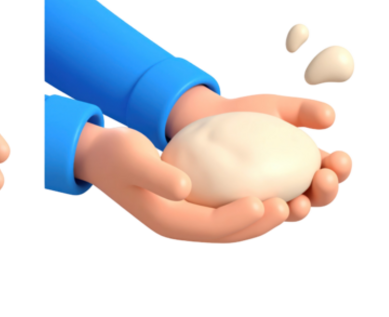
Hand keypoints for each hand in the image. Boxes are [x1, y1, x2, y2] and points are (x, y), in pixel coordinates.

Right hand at [75, 123, 280, 243]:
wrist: (99, 158)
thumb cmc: (115, 154)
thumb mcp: (133, 157)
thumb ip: (158, 174)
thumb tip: (185, 188)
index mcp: (164, 221)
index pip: (209, 226)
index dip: (239, 218)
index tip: (264, 201)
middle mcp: (177, 226)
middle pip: (225, 233)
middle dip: (259, 224)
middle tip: (289, 206)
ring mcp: (183, 219)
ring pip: (229, 227)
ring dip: (259, 220)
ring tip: (289, 204)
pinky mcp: (189, 208)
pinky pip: (224, 213)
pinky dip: (247, 207)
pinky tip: (268, 190)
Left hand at [167, 86, 354, 224]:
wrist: (205, 120)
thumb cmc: (248, 114)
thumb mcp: (277, 106)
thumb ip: (304, 110)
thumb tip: (331, 117)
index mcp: (309, 162)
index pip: (335, 171)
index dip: (342, 168)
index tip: (340, 158)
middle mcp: (295, 184)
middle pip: (321, 197)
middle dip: (328, 192)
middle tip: (324, 178)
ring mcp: (271, 197)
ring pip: (293, 213)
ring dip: (301, 210)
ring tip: (300, 203)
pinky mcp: (245, 206)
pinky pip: (258, 217)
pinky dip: (265, 216)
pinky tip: (262, 208)